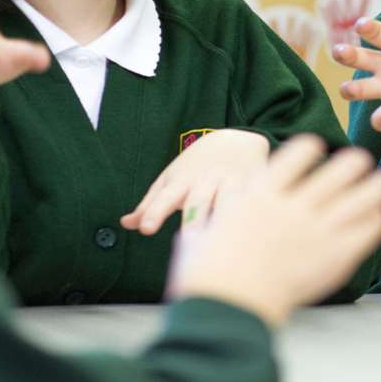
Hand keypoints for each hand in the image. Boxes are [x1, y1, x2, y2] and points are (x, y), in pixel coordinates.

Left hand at [121, 129, 271, 234]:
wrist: (236, 140)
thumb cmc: (196, 166)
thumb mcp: (170, 180)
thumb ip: (150, 205)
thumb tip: (125, 225)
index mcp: (181, 182)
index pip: (165, 198)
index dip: (155, 212)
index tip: (145, 228)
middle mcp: (205, 182)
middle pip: (197, 202)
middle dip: (192, 219)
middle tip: (186, 240)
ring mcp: (231, 184)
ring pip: (227, 202)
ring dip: (224, 218)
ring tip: (219, 241)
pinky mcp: (255, 187)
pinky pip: (253, 202)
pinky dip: (252, 214)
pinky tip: (252, 231)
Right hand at [168, 135, 380, 327]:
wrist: (225, 311)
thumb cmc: (206, 275)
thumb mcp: (203, 230)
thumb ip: (217, 215)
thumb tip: (205, 205)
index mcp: (261, 193)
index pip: (298, 153)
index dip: (310, 147)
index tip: (316, 147)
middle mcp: (292, 206)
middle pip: (338, 170)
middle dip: (353, 162)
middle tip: (361, 161)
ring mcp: (315, 231)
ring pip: (360, 197)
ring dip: (377, 186)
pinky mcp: (332, 259)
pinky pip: (364, 232)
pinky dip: (375, 222)